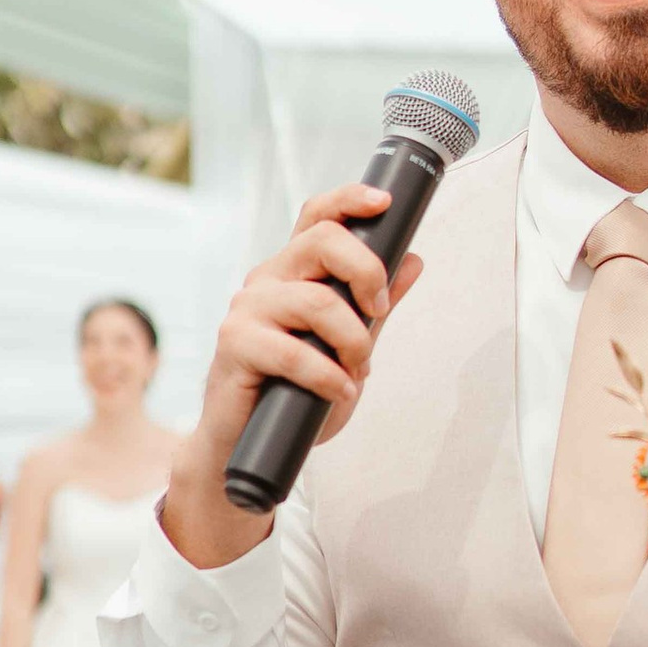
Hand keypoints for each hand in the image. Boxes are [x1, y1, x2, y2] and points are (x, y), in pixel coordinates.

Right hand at [163, 185, 424, 569]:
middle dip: (367, 273)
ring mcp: (247, 310)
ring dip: (353, 340)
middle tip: (380, 313)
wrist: (245, 447)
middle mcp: (267, 281)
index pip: (317, 216)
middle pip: (322, 241)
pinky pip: (294, 351)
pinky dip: (328, 375)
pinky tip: (339, 391)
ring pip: (316, 300)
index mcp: (293, 273)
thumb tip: (413, 261)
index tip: (385, 203)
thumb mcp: (348, 348)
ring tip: (357, 370)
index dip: (349, 200)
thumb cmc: (294, 396)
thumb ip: (375, 307)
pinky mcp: (234, 345)